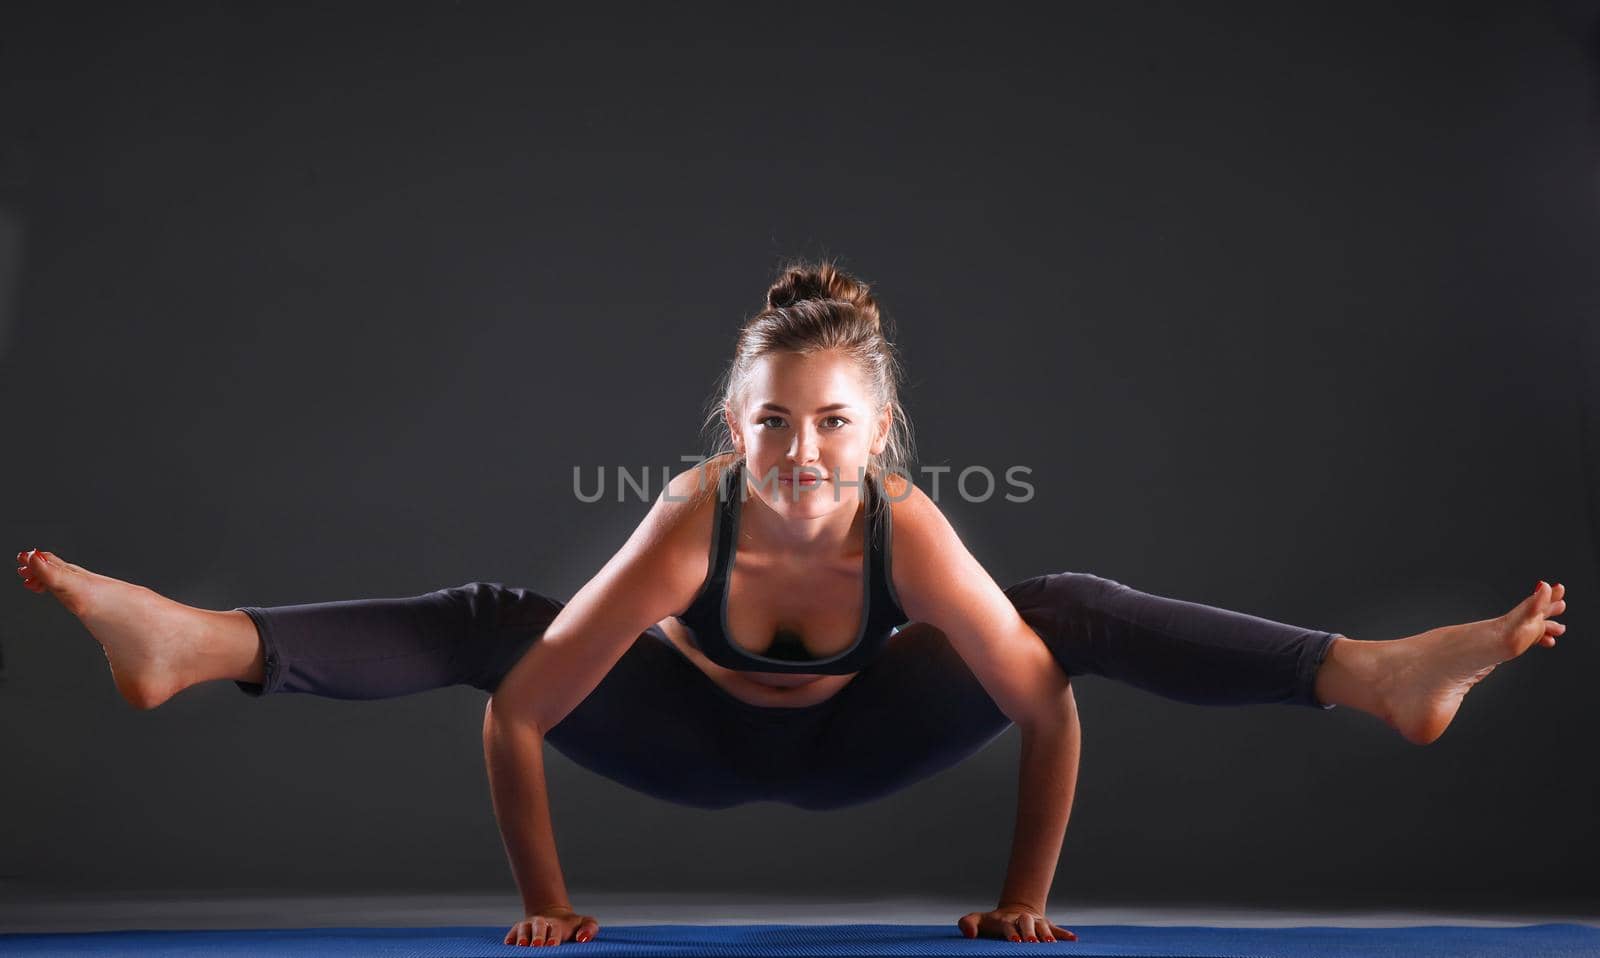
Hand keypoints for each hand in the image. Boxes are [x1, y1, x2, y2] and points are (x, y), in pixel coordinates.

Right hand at [504, 904, 599, 946]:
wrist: (554, 917)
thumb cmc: (572, 926)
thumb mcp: (585, 923)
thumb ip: (590, 928)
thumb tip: (583, 938)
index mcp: (557, 924)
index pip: (555, 930)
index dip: (553, 937)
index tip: (553, 945)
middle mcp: (541, 923)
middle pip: (538, 927)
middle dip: (537, 937)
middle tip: (538, 946)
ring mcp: (528, 926)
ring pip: (523, 929)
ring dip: (522, 936)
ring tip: (522, 946)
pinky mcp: (517, 931)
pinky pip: (511, 933)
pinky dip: (510, 937)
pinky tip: (508, 944)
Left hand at [958, 903, 1076, 942]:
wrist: (1013, 912)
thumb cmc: (992, 923)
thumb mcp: (977, 920)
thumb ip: (967, 924)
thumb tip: (969, 935)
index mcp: (1005, 919)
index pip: (1008, 925)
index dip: (1011, 933)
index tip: (1015, 942)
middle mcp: (1021, 919)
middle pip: (1026, 922)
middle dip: (1030, 932)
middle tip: (1032, 943)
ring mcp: (1035, 921)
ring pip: (1042, 926)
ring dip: (1047, 934)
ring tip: (1050, 944)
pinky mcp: (1046, 924)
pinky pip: (1056, 928)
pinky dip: (1064, 934)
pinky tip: (1073, 940)